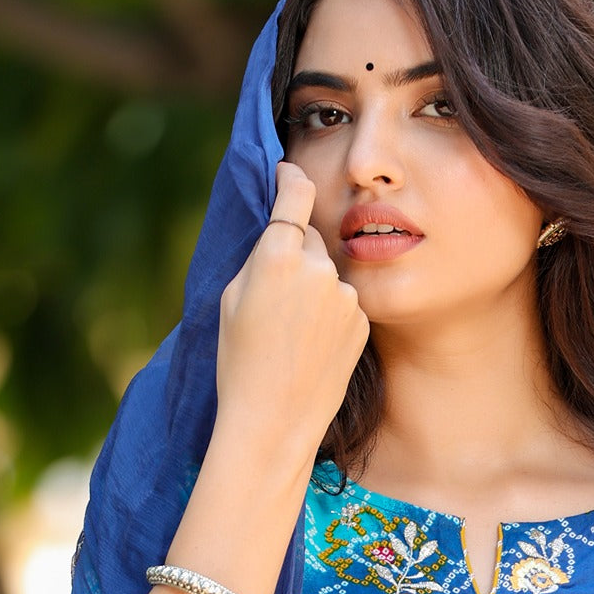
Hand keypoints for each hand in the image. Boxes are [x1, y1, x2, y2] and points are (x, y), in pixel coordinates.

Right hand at [215, 160, 369, 457]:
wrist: (274, 420)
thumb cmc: (240, 361)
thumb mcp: (231, 297)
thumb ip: (260, 254)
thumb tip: (280, 228)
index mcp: (278, 254)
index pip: (295, 192)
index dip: (290, 178)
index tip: (288, 173)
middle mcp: (318, 268)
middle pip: (310, 238)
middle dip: (295, 251)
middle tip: (275, 294)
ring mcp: (346, 295)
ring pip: (328, 273)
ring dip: (314, 288)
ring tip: (291, 332)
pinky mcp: (362, 320)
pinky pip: (344, 301)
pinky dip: (330, 313)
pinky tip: (311, 345)